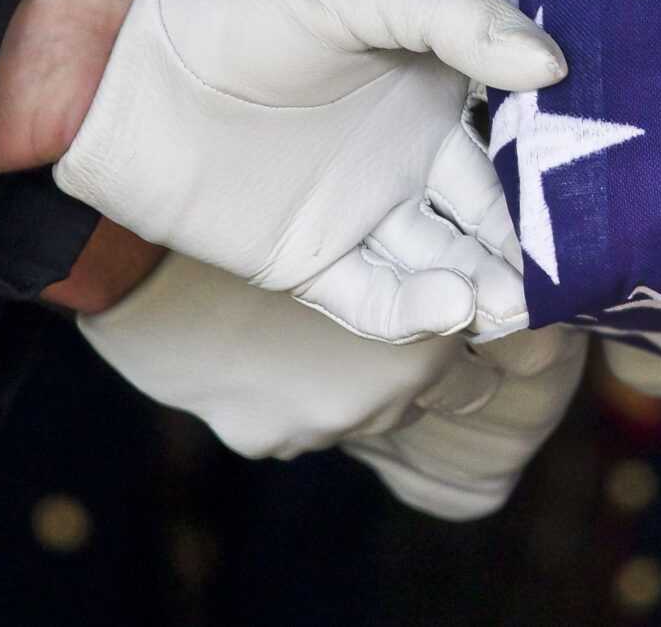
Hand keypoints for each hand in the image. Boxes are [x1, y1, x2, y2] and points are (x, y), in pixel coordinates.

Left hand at [50, 0, 564, 340]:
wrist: (107, 59)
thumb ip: (455, 16)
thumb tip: (556, 65)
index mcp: (433, 83)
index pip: (517, 139)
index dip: (559, 173)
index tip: (605, 200)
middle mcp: (409, 154)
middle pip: (491, 215)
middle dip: (529, 249)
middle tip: (563, 280)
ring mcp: (360, 212)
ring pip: (443, 265)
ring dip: (480, 288)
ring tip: (506, 303)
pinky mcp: (306, 262)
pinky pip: (373, 301)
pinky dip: (413, 312)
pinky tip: (446, 307)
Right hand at [77, 253, 583, 519]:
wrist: (153, 264)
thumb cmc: (270, 220)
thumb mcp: (373, 228)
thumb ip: (435, 261)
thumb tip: (481, 274)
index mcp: (431, 339)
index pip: (507, 352)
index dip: (495, 319)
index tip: (488, 295)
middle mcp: (392, 396)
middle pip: (455, 389)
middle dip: (448, 358)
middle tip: (425, 309)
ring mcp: (328, 426)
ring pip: (383, 410)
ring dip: (377, 380)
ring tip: (340, 326)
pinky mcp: (271, 441)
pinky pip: (312, 424)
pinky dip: (308, 395)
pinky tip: (280, 349)